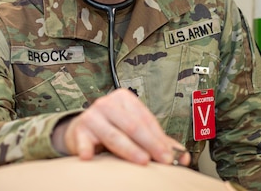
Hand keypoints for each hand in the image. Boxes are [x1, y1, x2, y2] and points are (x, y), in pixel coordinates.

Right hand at [51, 88, 189, 165]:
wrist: (80, 129)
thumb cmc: (112, 127)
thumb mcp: (134, 128)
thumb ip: (156, 140)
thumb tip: (182, 155)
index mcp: (124, 98)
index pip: (146, 120)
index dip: (159, 138)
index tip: (170, 154)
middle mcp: (108, 104)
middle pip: (133, 126)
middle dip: (150, 144)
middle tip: (162, 160)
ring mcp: (92, 116)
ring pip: (114, 135)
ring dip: (130, 150)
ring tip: (142, 161)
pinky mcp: (79, 131)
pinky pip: (84, 141)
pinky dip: (86, 149)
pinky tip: (89, 156)